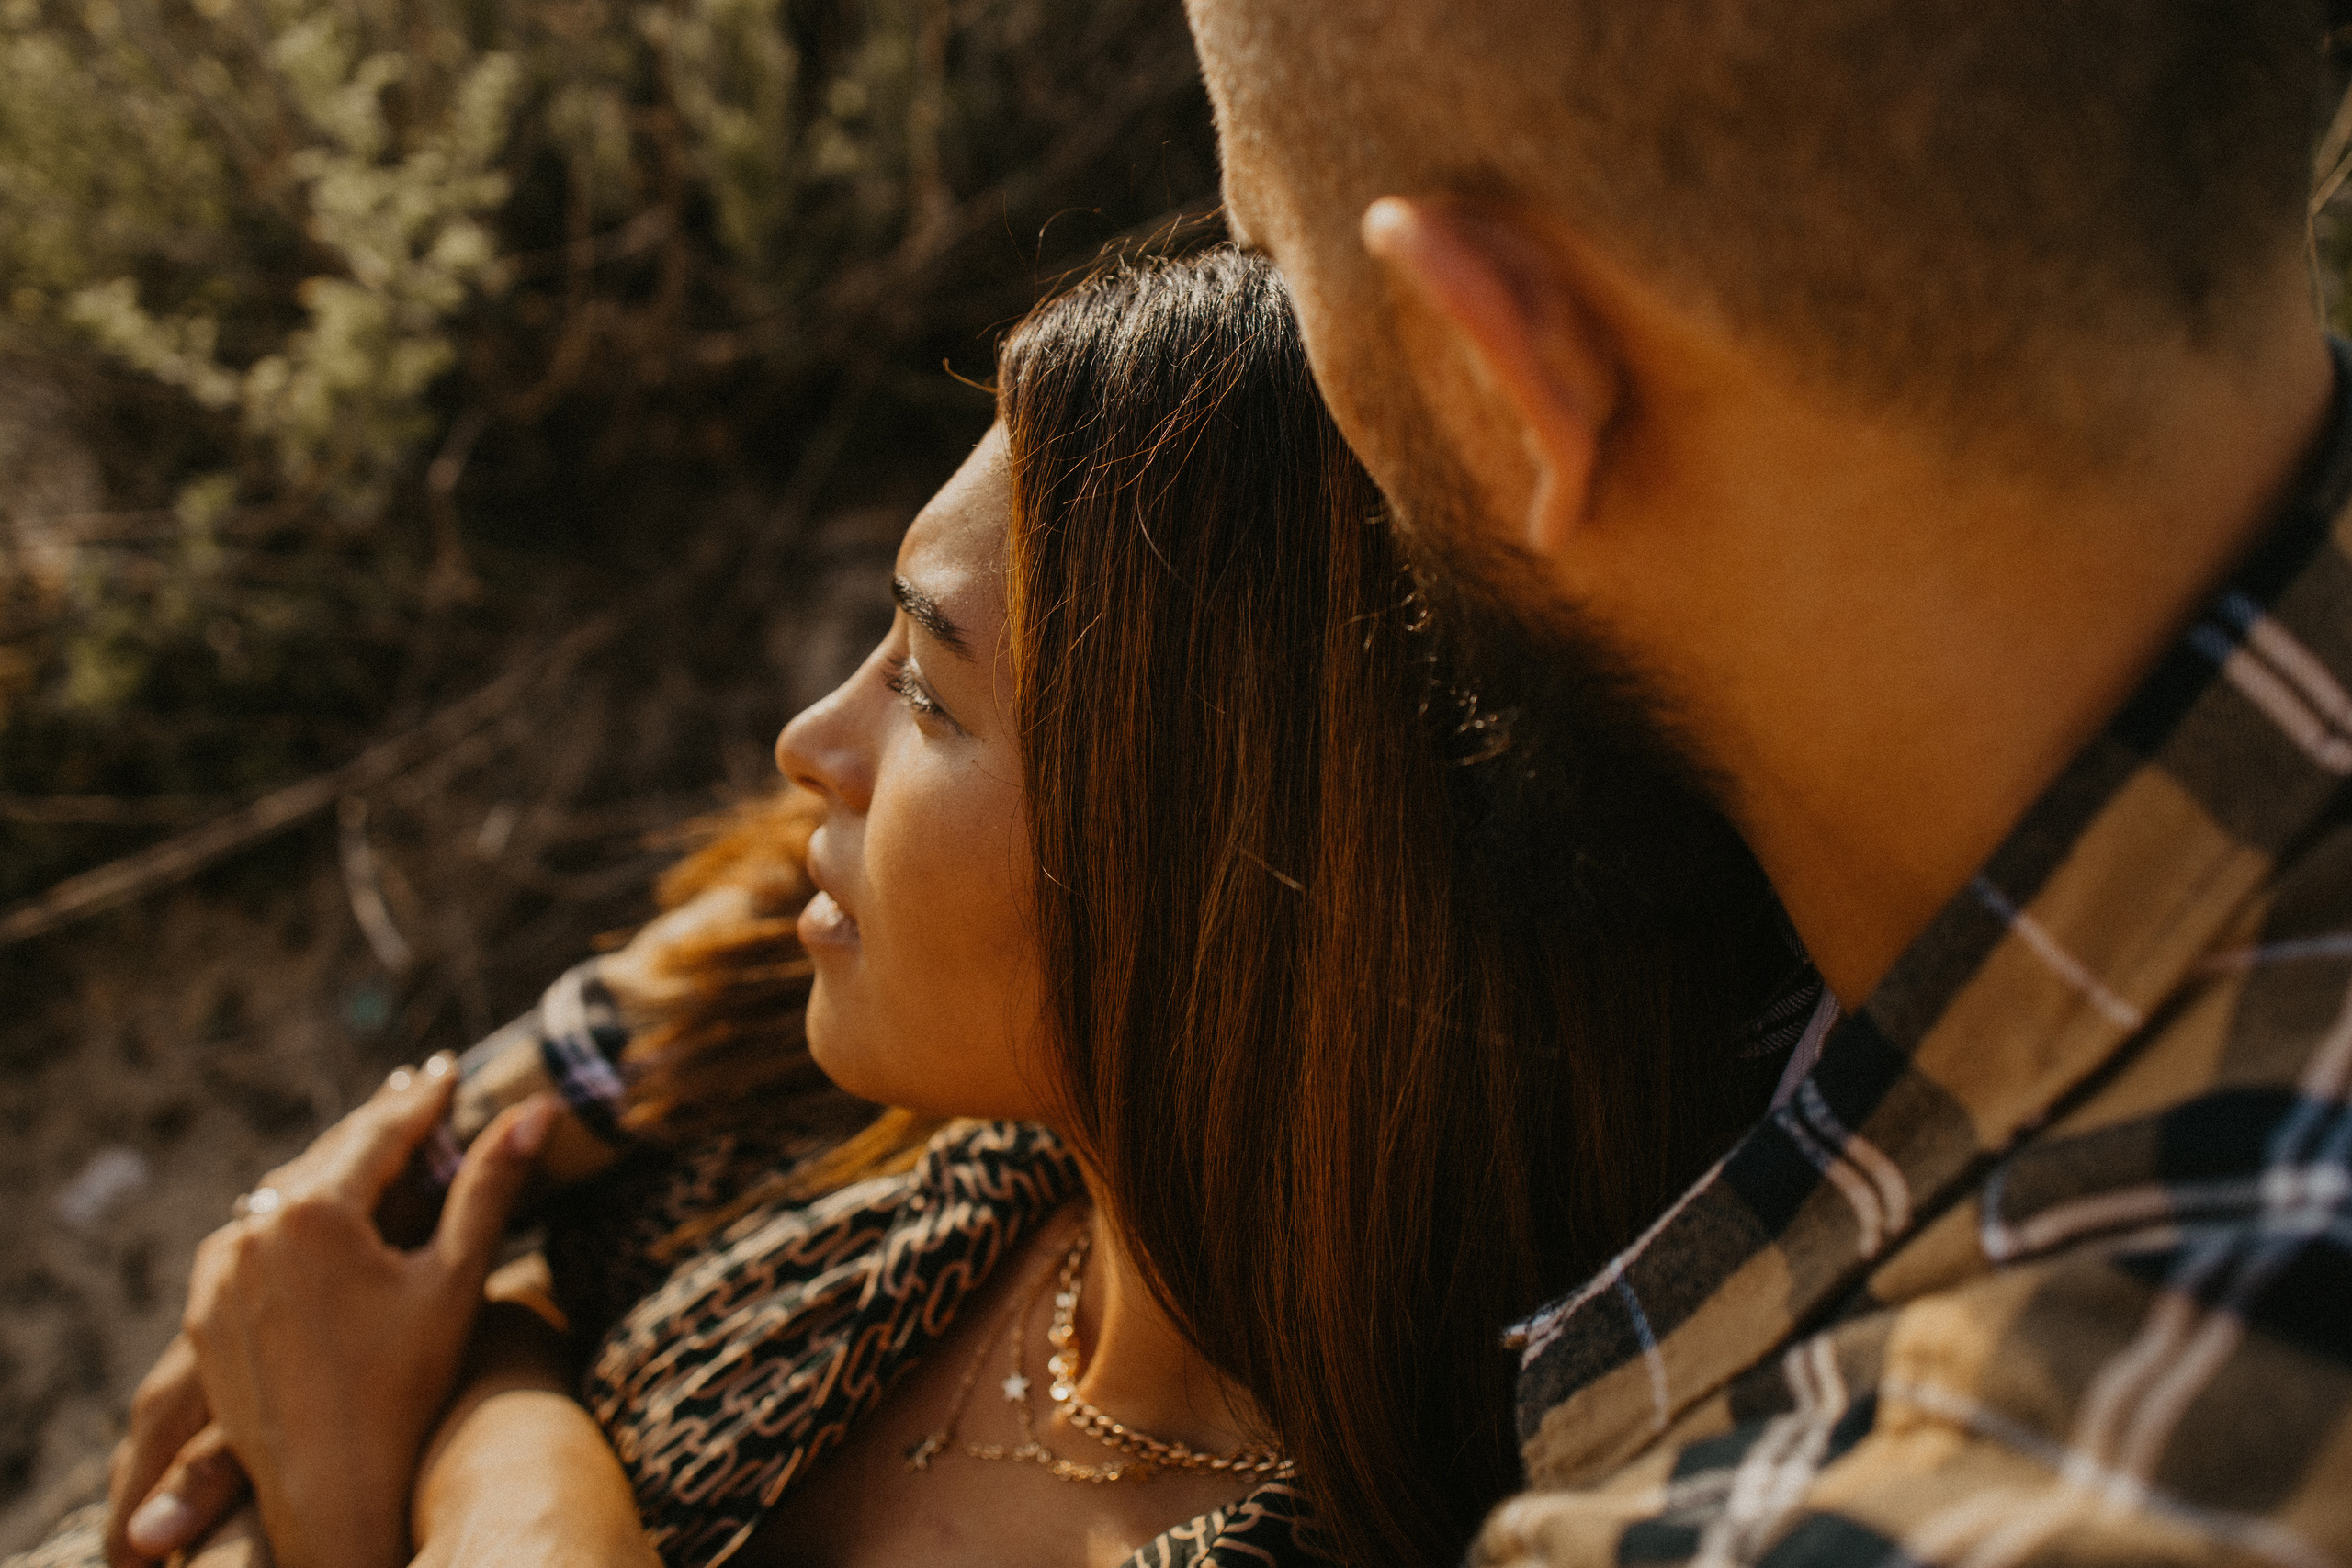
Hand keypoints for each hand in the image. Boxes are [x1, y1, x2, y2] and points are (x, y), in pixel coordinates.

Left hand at [103, 1058, 463, 1564]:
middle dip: (375, 1127)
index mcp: (313, 1215)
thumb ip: (490, 1186)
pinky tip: (312, 1216)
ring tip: (370, 1147)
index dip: (419, 1100)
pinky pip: (249, 1242)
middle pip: (325, 1158)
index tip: (447, 1068)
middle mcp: (250, 1233)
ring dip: (330, 1171)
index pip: (377, 1135)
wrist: (329, 1491)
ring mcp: (218, 1274)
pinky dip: (289, 1220)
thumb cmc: (404, 1388)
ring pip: (281, 1198)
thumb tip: (537, 1109)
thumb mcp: (455, 1279)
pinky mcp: (205, 1312)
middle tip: (413, 1092)